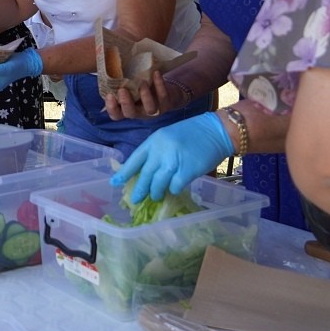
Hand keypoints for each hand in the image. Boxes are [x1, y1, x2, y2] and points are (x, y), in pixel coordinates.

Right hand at [103, 70, 175, 120]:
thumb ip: (117, 88)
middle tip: (122, 90)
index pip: (116, 115)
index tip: (109, 95)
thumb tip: (105, 78)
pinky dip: (160, 84)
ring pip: (150, 108)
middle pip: (131, 113)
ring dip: (145, 95)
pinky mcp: (166, 103)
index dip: (111, 108)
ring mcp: (154, 110)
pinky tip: (156, 73)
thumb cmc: (140, 90)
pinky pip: (163, 96)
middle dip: (126, 102)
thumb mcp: (128, 90)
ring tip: (141, 82)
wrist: (164, 92)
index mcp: (127, 110)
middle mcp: (139, 113)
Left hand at [109, 111, 233, 202]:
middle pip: (145, 174)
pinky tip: (174, 190)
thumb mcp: (167, 138)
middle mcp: (161, 150)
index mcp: (154, 141)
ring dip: (155, 192)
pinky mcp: (187, 170)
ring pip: (158, 183)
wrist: (214, 130)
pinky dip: (173, 190)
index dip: (124, 173)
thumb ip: (156, 153)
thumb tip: (147, 173)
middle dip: (139, 189)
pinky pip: (175, 186)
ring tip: (155, 197)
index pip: (135, 159)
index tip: (115, 182)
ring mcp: (174, 160)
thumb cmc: (191, 134)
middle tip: (135, 199)